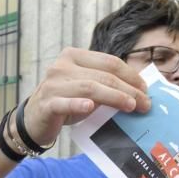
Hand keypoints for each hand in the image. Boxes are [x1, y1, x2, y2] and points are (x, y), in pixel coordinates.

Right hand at [21, 47, 151, 147]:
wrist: (33, 121)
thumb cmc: (64, 103)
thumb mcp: (84, 88)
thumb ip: (104, 84)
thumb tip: (138, 90)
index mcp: (74, 56)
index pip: (109, 62)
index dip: (131, 75)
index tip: (145, 89)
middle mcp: (62, 66)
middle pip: (103, 75)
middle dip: (128, 89)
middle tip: (145, 103)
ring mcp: (53, 84)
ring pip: (90, 88)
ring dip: (114, 97)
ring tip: (131, 107)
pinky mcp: (47, 103)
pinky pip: (65, 103)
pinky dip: (78, 104)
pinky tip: (90, 107)